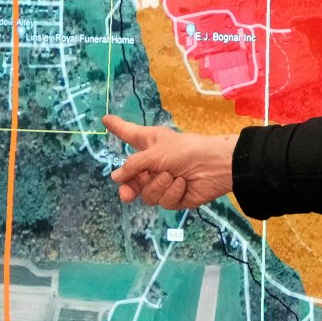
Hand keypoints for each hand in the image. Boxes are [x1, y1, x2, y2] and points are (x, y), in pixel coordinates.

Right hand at [102, 114, 238, 209]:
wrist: (215, 167)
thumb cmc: (186, 151)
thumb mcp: (156, 153)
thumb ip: (134, 166)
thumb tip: (115, 177)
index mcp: (150, 144)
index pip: (130, 134)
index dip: (118, 127)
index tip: (105, 119)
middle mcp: (155, 163)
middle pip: (132, 179)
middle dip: (130, 187)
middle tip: (126, 194)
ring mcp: (164, 182)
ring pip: (148, 194)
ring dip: (159, 186)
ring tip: (173, 176)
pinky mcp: (176, 197)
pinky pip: (164, 201)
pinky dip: (173, 192)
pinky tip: (183, 184)